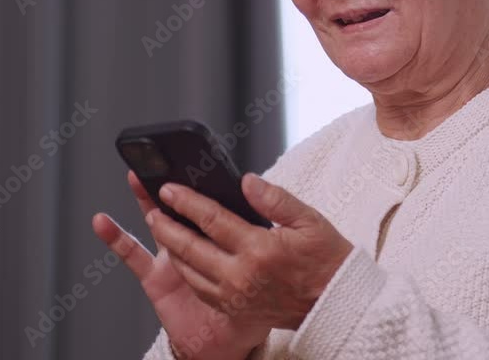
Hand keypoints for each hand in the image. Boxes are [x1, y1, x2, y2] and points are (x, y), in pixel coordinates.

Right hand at [92, 172, 267, 359]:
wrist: (232, 342)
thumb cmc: (257, 302)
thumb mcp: (276, 253)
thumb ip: (272, 213)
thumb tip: (251, 181)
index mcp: (230, 238)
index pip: (216, 204)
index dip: (207, 182)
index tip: (196, 158)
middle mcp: (201, 246)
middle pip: (184, 210)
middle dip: (173, 186)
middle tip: (163, 158)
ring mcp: (176, 261)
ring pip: (159, 224)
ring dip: (146, 201)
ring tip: (135, 174)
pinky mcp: (156, 279)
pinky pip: (134, 257)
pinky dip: (117, 239)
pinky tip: (102, 221)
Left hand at [146, 173, 353, 332]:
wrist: (334, 302)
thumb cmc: (326, 260)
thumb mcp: (309, 220)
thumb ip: (274, 199)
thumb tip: (247, 181)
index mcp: (260, 249)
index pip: (211, 219)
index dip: (187, 201)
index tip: (170, 189)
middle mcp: (241, 274)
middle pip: (190, 246)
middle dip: (167, 225)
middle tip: (154, 208)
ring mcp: (235, 295)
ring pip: (189, 270)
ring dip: (171, 248)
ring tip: (161, 229)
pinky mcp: (235, 308)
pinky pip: (200, 289)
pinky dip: (186, 271)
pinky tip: (183, 258)